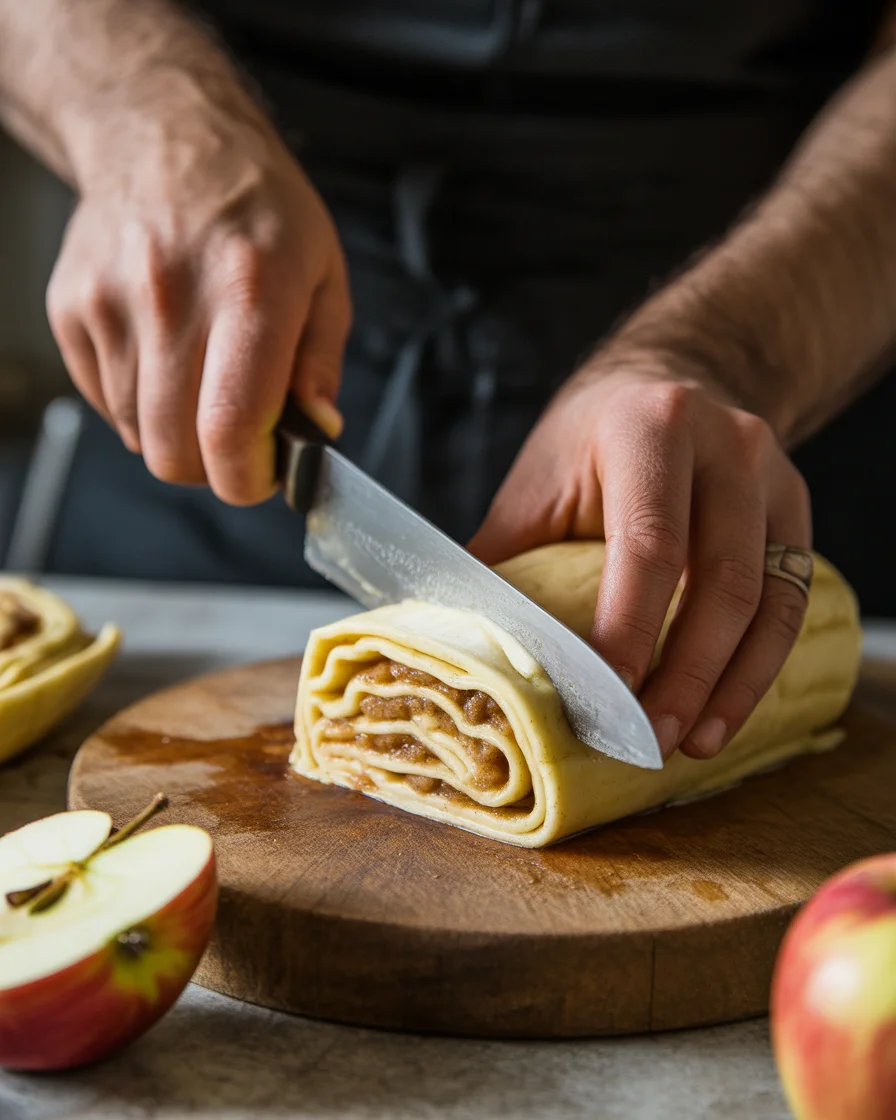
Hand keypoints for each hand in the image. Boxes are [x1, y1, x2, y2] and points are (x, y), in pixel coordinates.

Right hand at [46, 91, 350, 503]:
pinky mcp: (71, 308)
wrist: (164, 135)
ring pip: (138, 434)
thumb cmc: (257, 207)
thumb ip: (320, 363)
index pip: (229, 427)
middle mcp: (172, 297)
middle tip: (237, 438)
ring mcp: (111, 302)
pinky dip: (138, 403)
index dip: (246, 478)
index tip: (262, 475)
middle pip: (173, 450)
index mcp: (250, 291)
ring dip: (176, 431)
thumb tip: (314, 433)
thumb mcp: (323, 275)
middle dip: (212, 468)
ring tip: (202, 378)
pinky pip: (105, 401)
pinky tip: (164, 355)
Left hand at [468, 358, 811, 761]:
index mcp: (649, 426)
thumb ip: (503, 562)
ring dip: (731, 684)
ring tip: (691, 742)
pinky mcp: (795, 511)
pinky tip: (724, 710)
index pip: (649, 542)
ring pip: (768, 599)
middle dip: (686, 673)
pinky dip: (759, 666)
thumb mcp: (535, 485)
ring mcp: (772, 476)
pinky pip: (791, 602)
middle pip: (720, 579)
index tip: (608, 700)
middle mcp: (726, 443)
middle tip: (649, 740)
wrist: (663, 386)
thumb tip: (455, 648)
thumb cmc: (586, 445)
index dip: (632, 628)